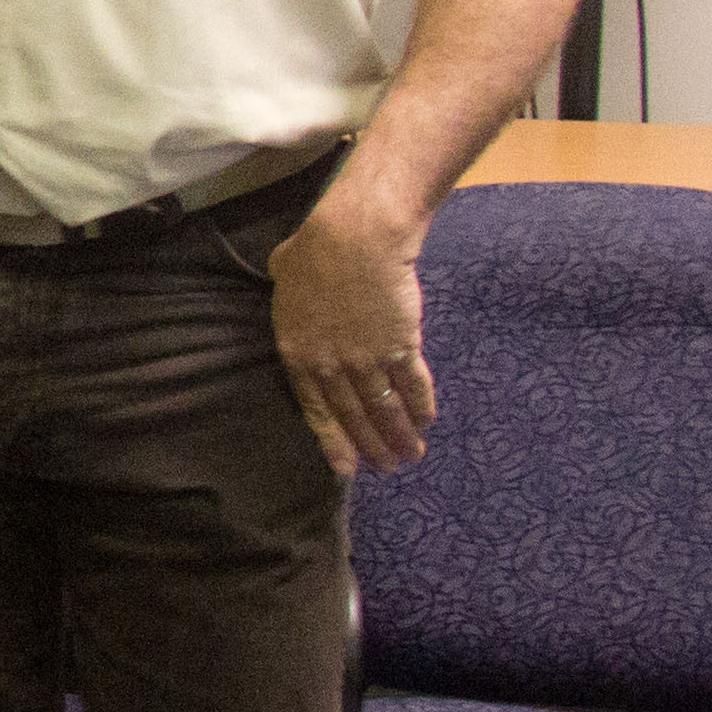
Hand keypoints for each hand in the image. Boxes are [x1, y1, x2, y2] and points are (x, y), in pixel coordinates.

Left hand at [269, 197, 436, 476]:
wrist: (355, 241)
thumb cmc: (313, 251)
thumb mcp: (284, 274)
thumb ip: (288, 288)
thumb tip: (286, 274)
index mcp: (297, 352)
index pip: (315, 408)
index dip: (332, 440)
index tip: (346, 467)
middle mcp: (331, 365)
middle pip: (353, 415)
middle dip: (371, 446)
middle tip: (388, 470)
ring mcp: (367, 359)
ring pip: (385, 408)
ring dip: (399, 436)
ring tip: (411, 457)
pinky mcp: (402, 346)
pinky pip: (413, 384)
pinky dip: (421, 405)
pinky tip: (426, 422)